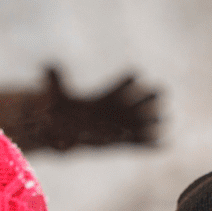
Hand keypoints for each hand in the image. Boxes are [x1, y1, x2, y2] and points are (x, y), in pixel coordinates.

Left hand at [34, 66, 160, 149]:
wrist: (64, 129)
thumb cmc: (62, 109)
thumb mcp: (57, 97)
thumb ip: (55, 82)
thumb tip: (46, 65)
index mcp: (108, 95)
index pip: (125, 82)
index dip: (128, 80)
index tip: (132, 76)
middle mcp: (121, 108)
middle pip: (144, 98)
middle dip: (150, 97)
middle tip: (158, 94)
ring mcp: (124, 125)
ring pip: (146, 121)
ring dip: (153, 121)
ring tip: (161, 122)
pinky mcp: (124, 142)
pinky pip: (142, 144)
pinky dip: (153, 146)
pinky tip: (165, 145)